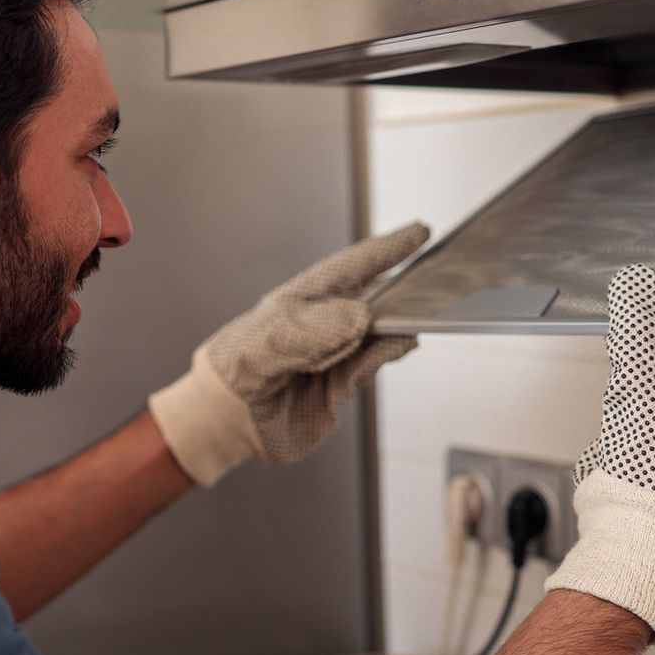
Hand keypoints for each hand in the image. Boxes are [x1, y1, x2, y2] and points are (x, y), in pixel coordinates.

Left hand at [147, 224, 429, 486]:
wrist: (225, 421)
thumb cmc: (233, 371)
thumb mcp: (264, 345)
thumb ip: (308, 332)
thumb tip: (360, 317)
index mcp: (301, 300)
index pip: (349, 268)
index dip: (384, 250)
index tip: (419, 233)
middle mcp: (321, 324)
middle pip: (372, 299)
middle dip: (401, 289)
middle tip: (429, 283)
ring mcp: (332, 355)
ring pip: (376, 335)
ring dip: (395, 328)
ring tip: (410, 324)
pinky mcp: (339, 386)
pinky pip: (369, 367)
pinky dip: (384, 358)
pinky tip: (393, 350)